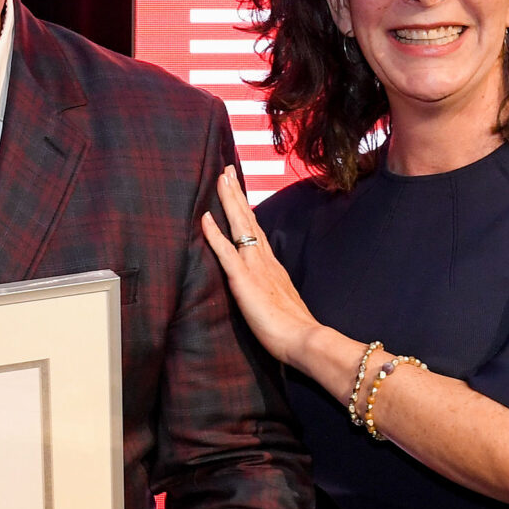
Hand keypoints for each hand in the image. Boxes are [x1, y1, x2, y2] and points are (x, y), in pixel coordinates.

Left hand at [200, 166, 326, 369]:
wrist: (304, 338)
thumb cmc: (295, 327)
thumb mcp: (283, 302)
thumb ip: (274, 290)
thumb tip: (270, 289)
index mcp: (272, 265)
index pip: (256, 230)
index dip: (245, 210)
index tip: (238, 191)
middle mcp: (264, 259)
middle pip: (248, 219)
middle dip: (236, 194)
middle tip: (226, 171)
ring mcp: (254, 267)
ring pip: (239, 226)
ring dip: (228, 201)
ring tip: (220, 179)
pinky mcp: (243, 280)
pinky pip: (225, 252)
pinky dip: (214, 234)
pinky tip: (204, 218)